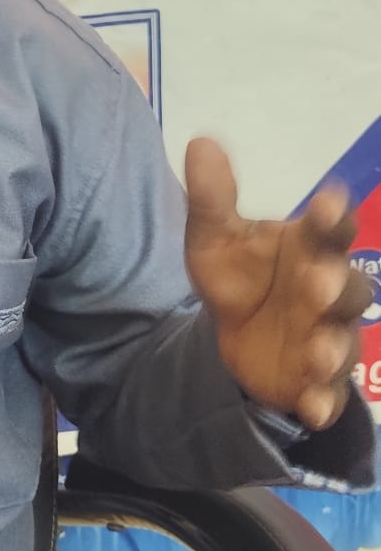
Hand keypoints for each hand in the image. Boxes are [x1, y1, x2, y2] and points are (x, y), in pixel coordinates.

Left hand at [185, 138, 372, 429]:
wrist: (232, 333)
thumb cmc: (238, 276)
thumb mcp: (213, 238)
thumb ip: (212, 198)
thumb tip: (201, 142)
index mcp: (310, 248)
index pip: (331, 229)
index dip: (333, 216)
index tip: (327, 202)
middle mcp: (329, 291)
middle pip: (349, 288)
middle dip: (336, 286)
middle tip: (318, 284)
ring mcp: (327, 337)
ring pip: (343, 343)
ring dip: (332, 349)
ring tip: (314, 353)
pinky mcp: (315, 381)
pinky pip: (328, 396)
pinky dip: (323, 402)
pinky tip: (311, 408)